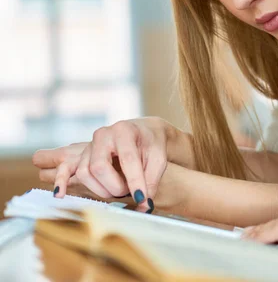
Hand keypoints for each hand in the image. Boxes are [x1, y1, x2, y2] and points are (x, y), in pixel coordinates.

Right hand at [32, 117, 191, 210]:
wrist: (144, 132)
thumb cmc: (152, 144)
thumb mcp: (159, 158)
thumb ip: (152, 180)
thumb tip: (144, 205)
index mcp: (124, 131)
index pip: (127, 159)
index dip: (134, 181)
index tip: (142, 199)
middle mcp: (103, 135)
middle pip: (99, 167)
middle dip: (115, 186)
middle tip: (130, 192)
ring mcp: (90, 145)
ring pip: (85, 173)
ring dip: (102, 189)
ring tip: (121, 190)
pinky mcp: (83, 155)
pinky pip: (69, 170)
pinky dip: (63, 182)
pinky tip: (60, 195)